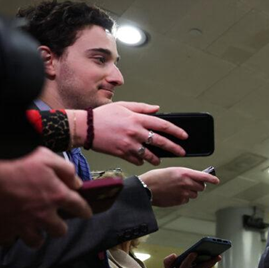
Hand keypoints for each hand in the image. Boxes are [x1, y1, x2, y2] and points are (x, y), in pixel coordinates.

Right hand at [0, 147, 91, 247]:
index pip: (79, 208)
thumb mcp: (45, 157)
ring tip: (33, 228)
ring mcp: (22, 225)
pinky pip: (10, 241)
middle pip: (59, 231)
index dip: (84, 211)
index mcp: (56, 195)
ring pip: (36, 241)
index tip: (85, 213)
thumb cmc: (14, 160)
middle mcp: (42, 214)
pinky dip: (11, 236)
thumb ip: (65, 170)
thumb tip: (76, 183)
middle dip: (58, 226)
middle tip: (53, 221)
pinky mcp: (3, 230)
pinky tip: (10, 228)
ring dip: (36, 235)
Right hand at [70, 102, 187, 165]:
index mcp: (137, 119)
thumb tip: (157, 109)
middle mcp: (135, 132)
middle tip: (181, 152)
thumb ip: (142, 108)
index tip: (184, 136)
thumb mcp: (123, 106)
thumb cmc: (102, 116)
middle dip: (174, 148)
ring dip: (156, 158)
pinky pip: (136, 160)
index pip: (163, 125)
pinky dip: (141, 161)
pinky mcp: (121, 153)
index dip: (176, 131)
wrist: (84, 128)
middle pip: (160, 141)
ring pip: (149, 154)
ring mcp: (129, 144)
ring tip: (159, 160)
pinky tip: (142, 161)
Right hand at [139, 167, 219, 206]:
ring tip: (179, 189)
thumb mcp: (172, 170)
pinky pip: (186, 200)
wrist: (145, 188)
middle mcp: (186, 183)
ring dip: (190, 192)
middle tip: (190, 184)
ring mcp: (183, 193)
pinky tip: (174, 194)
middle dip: (197, 185)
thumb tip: (195, 178)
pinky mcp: (179, 201)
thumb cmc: (156, 178)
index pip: (203, 176)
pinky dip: (183, 198)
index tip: (216, 180)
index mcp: (184, 173)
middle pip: (201, 187)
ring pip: (194, 194)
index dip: (211, 179)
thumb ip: (185, 174)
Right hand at [163, 253, 220, 267]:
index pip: (184, 266)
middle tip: (218, 256)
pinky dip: (207, 266)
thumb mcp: (168, 267)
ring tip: (217, 256)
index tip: (194, 253)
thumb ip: (168, 260)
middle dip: (209, 262)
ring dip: (211, 263)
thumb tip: (174, 255)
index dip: (189, 260)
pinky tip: (211, 261)